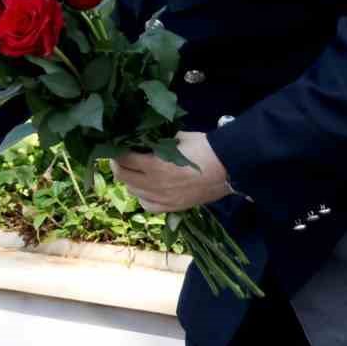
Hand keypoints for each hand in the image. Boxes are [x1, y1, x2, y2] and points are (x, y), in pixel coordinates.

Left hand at [110, 132, 231, 212]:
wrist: (229, 168)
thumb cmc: (204, 148)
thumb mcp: (177, 138)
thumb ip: (157, 141)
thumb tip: (143, 139)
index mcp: (154, 165)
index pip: (123, 159)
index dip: (117, 151)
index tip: (117, 145)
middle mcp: (155, 184)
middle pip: (123, 177)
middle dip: (118, 165)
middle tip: (121, 157)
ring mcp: (163, 198)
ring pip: (133, 191)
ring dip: (130, 180)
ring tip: (135, 171)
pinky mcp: (173, 207)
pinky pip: (148, 206)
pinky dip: (143, 196)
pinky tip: (147, 188)